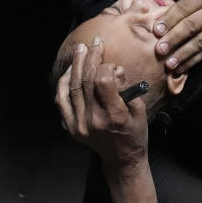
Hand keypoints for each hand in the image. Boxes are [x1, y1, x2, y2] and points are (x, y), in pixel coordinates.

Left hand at [55, 37, 149, 169]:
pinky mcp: (71, 126)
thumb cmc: (134, 133)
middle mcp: (94, 119)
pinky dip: (63, 83)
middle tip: (95, 43)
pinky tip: (70, 70)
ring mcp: (79, 124)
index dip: (107, 67)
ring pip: (73, 87)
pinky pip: (62, 100)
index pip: (103, 81)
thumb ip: (127, 89)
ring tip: (81, 50)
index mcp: (114, 115)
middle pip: (87, 80)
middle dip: (91, 58)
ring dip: (77, 65)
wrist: (122, 159)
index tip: (114, 66)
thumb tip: (113, 69)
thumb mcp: (139, 111)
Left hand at [151, 0, 201, 73]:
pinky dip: (193, 61)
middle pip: (192, 25)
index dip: (169, 19)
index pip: (184, 7)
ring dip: (183, 54)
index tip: (156, 31)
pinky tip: (180, 68)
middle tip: (159, 50)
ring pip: (200, 41)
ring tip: (169, 64)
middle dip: (174, 39)